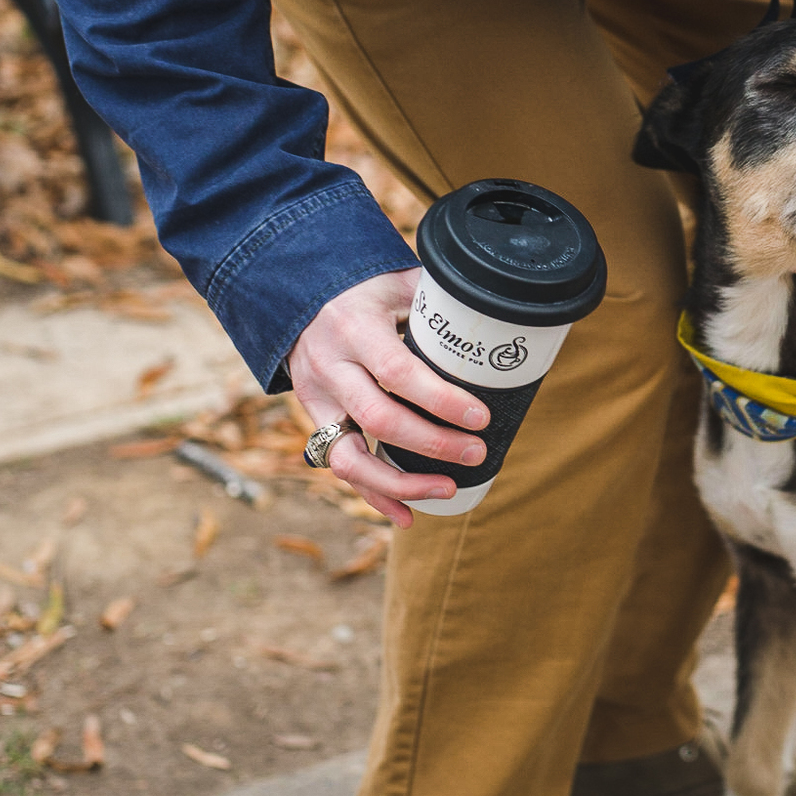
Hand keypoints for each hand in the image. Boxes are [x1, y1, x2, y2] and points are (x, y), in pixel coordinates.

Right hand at [285, 270, 488, 525]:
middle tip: (476, 452)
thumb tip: (499, 313)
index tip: (480, 417)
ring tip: (448, 489)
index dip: (440, 400)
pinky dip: (374, 495)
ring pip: (350, 458)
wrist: (296, 294)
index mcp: (355, 329)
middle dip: (432, 444)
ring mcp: (318, 399)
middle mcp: (330, 367)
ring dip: (402, 482)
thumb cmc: (362, 286)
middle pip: (379, 419)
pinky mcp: (316, 420)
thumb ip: (437, 300)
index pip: (398, 372)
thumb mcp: (395, 281)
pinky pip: (340, 468)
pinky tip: (407, 515)